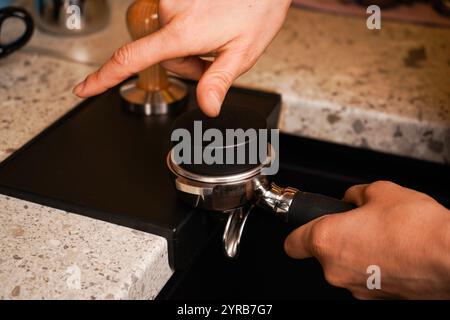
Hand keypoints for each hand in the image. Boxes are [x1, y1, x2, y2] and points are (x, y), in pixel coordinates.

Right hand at [73, 0, 291, 116]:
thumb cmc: (256, 10)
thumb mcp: (242, 52)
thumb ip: (218, 80)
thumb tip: (207, 107)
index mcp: (184, 31)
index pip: (133, 58)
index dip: (105, 77)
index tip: (84, 89)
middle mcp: (170, 12)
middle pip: (163, 56)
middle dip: (188, 63)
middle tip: (214, 53)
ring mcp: (170, 0)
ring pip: (167, 41)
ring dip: (187, 46)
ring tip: (213, 37)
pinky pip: (170, 23)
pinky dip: (186, 31)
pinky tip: (206, 25)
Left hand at [284, 181, 449, 298]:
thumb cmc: (416, 227)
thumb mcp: (380, 191)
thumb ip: (355, 195)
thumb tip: (352, 198)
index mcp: (326, 240)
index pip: (292, 243)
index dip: (298, 231)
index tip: (305, 225)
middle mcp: (336, 269)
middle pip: (321, 253)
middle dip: (336, 237)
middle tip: (358, 223)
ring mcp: (356, 287)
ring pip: (344, 266)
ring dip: (355, 251)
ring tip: (382, 236)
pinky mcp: (376, 298)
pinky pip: (364, 277)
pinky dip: (372, 265)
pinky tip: (393, 251)